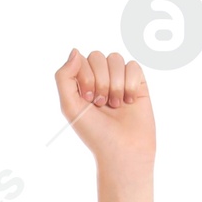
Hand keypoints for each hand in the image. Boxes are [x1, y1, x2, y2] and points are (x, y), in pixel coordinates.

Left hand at [54, 48, 154, 172]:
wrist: (123, 151)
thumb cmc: (95, 133)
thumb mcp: (69, 107)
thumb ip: (63, 77)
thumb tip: (75, 51)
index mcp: (82, 83)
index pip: (82, 60)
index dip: (86, 78)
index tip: (89, 100)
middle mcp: (100, 79)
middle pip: (98, 56)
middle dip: (101, 81)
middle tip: (102, 104)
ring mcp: (119, 80)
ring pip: (116, 58)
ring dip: (115, 84)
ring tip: (116, 105)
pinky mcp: (138, 83)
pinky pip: (133, 66)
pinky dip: (130, 84)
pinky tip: (129, 101)